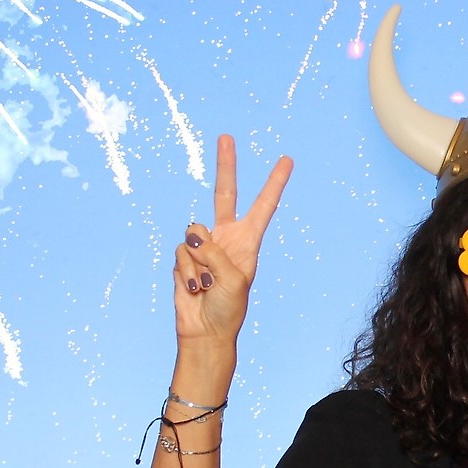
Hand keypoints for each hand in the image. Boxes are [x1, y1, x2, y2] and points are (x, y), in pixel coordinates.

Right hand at [173, 134, 293, 343]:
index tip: (287, 160)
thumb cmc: (228, 308)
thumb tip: (192, 237)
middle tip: (226, 136)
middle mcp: (226, 237)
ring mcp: (203, 245)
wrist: (205, 330)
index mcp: (248, 241)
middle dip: (226, 165)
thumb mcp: (232, 280)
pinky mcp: (183, 257)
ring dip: (198, 261)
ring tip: (206, 284)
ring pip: (192, 232)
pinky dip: (186, 271)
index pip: (264, 206)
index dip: (274, 183)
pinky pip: (179, 252)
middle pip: (224, 193)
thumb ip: (214, 253)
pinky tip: (194, 288)